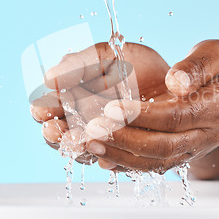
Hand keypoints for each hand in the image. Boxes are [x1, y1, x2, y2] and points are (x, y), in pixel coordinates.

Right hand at [29, 42, 170, 164]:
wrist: (176, 82)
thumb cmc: (135, 66)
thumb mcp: (105, 56)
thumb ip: (79, 63)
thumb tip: (49, 76)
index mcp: (73, 98)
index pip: (50, 109)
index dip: (44, 110)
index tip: (42, 108)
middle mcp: (84, 122)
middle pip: (61, 135)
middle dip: (55, 134)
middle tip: (54, 130)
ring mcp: (104, 139)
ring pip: (84, 151)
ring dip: (79, 149)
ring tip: (78, 141)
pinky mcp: (126, 153)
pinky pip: (114, 162)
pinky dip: (109, 160)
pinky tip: (106, 158)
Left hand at [84, 40, 218, 171]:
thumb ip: (199, 65)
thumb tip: (175, 82)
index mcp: (214, 109)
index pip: (174, 117)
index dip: (142, 116)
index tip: (112, 108)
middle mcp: (204, 135)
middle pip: (161, 146)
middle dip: (124, 139)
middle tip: (92, 129)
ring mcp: (193, 149)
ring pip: (156, 162)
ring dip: (120, 156)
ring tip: (89, 144)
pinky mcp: (183, 153)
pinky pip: (155, 166)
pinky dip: (127, 164)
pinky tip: (102, 156)